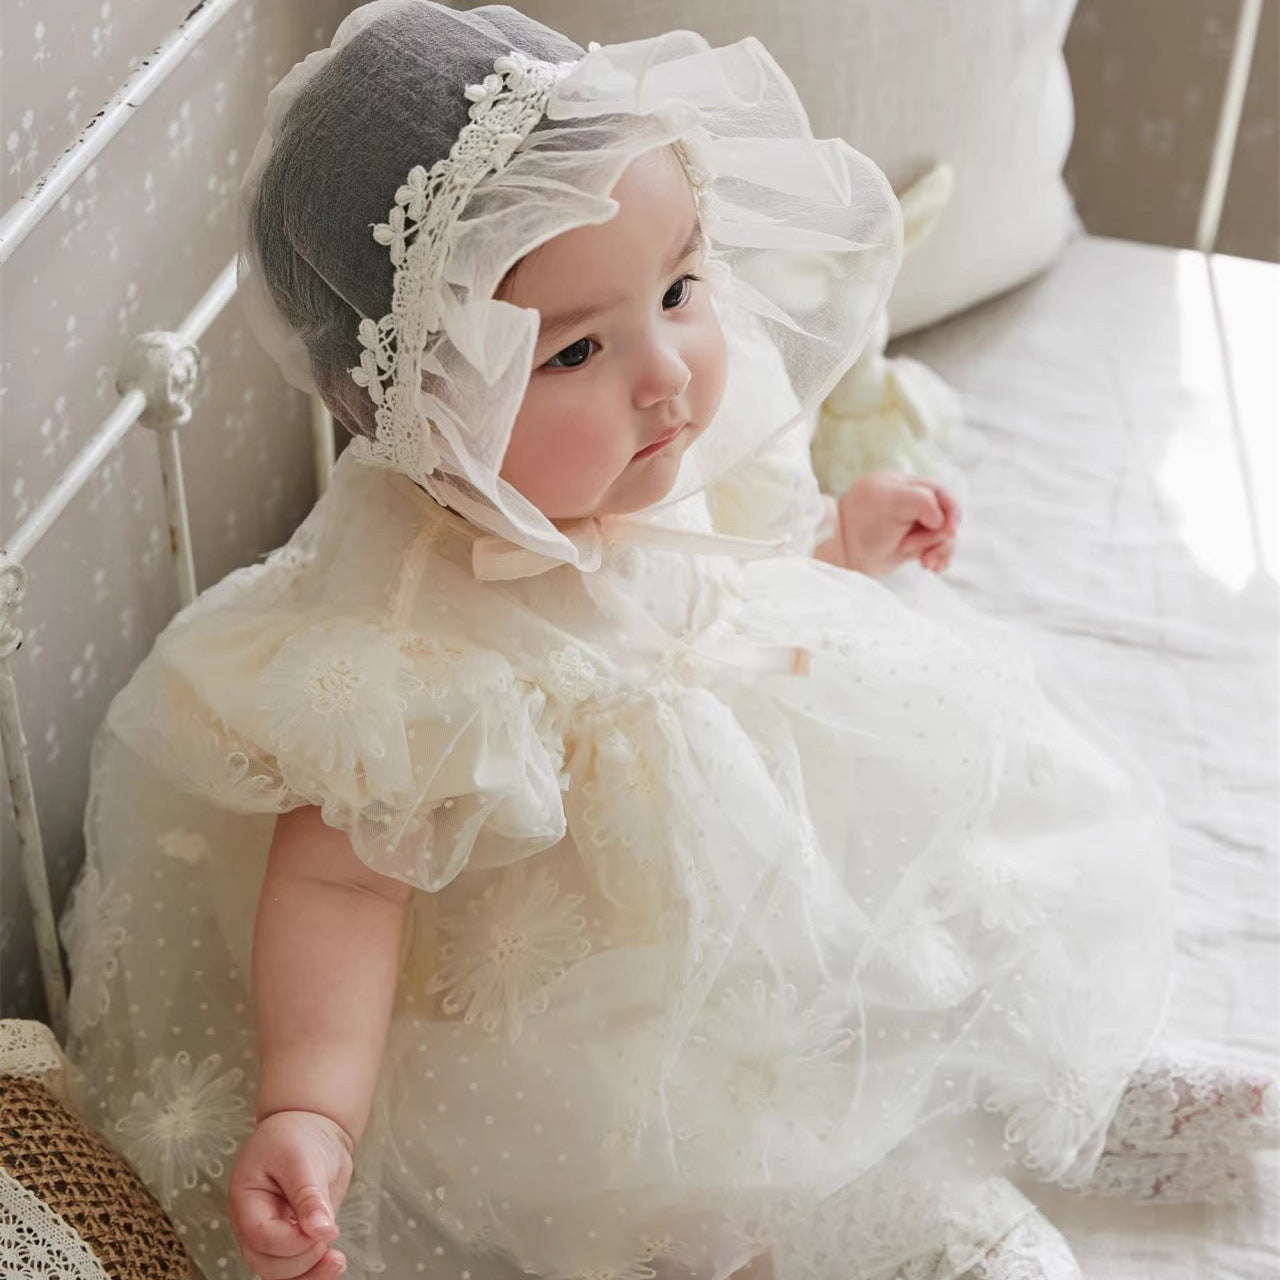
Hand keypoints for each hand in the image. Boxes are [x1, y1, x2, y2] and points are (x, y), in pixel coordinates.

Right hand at [228, 1110, 353, 1278]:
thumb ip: (309, 1195)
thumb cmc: (296, 1136)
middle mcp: (254, 1224)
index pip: (262, 1237)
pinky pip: (298, 1268)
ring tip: (338, 1262)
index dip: (293, 1241)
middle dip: (300, 1262)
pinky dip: (315, 1272)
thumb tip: (321, 1231)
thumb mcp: (301, 1158)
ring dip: (309, 1274)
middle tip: (330, 1238)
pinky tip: (335, 1264)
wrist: (311, 1127)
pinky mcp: (294, 1238)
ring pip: (281, 1273)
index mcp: (245, 1201)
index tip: (324, 1228)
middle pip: (267, 1263)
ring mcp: (274, 1234)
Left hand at [825, 470, 960, 576]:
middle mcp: (910, 504)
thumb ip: (921, 500)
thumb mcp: (891, 502)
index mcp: (904, 485)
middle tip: (917, 552)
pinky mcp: (911, 547)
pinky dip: (939, 559)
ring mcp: (911, 526)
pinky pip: (936, 550)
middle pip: (945, 517)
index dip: (950, 511)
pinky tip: (933, 568)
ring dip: (940, 551)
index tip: (947, 530)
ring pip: (943, 536)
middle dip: (939, 537)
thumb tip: (940, 519)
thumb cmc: (862, 523)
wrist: (841, 553)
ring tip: (927, 564)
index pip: (940, 493)